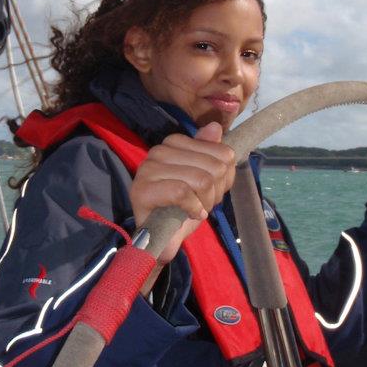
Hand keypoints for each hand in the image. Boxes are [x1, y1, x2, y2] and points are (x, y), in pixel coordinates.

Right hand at [130, 122, 234, 293]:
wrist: (161, 240)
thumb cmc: (183, 208)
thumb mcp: (206, 180)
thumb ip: (211, 153)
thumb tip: (214, 126)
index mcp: (174, 143)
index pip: (221, 152)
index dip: (225, 177)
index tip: (213, 191)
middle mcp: (158, 151)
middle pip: (214, 166)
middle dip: (216, 191)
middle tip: (204, 203)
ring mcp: (147, 170)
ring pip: (200, 179)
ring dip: (205, 202)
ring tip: (197, 209)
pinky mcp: (142, 190)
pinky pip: (182, 192)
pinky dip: (193, 207)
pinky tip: (190, 214)